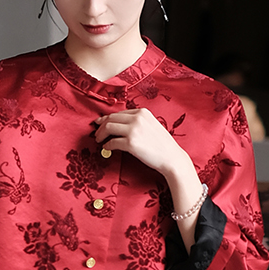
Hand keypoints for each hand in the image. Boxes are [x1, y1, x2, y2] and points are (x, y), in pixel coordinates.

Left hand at [95, 108, 203, 246]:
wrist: (171, 157)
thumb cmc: (162, 145)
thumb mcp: (151, 126)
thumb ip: (137, 122)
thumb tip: (119, 124)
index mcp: (142, 112)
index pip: (119, 113)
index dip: (107, 118)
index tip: (100, 123)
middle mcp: (137, 118)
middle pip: (111, 118)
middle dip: (101, 126)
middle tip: (96, 133)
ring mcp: (133, 130)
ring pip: (108, 127)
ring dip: (101, 134)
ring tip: (99, 140)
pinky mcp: (130, 143)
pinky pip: (112, 142)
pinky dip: (107, 145)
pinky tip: (107, 148)